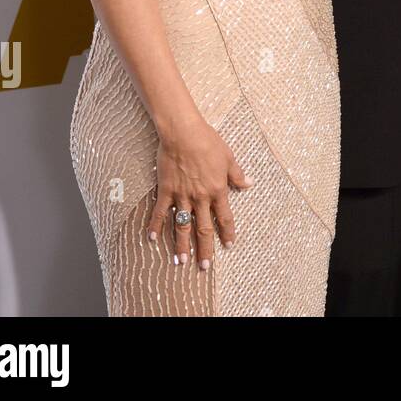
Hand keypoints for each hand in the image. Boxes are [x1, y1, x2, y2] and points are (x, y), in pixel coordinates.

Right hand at [148, 118, 252, 270]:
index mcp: (217, 190)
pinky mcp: (166, 190)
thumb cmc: (208, 142)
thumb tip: (249, 184)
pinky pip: (160, 212)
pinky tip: (151, 239)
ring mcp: (182, 196)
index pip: (224, 216)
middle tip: (203, 267)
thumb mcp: (228, 157)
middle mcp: (200, 197)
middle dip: (204, 248)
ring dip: (182, 245)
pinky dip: (155, 226)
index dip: (227, 231)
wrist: (184, 133)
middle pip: (203, 228)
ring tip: (180, 261)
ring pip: (182, 226)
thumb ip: (237, 174)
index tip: (229, 245)